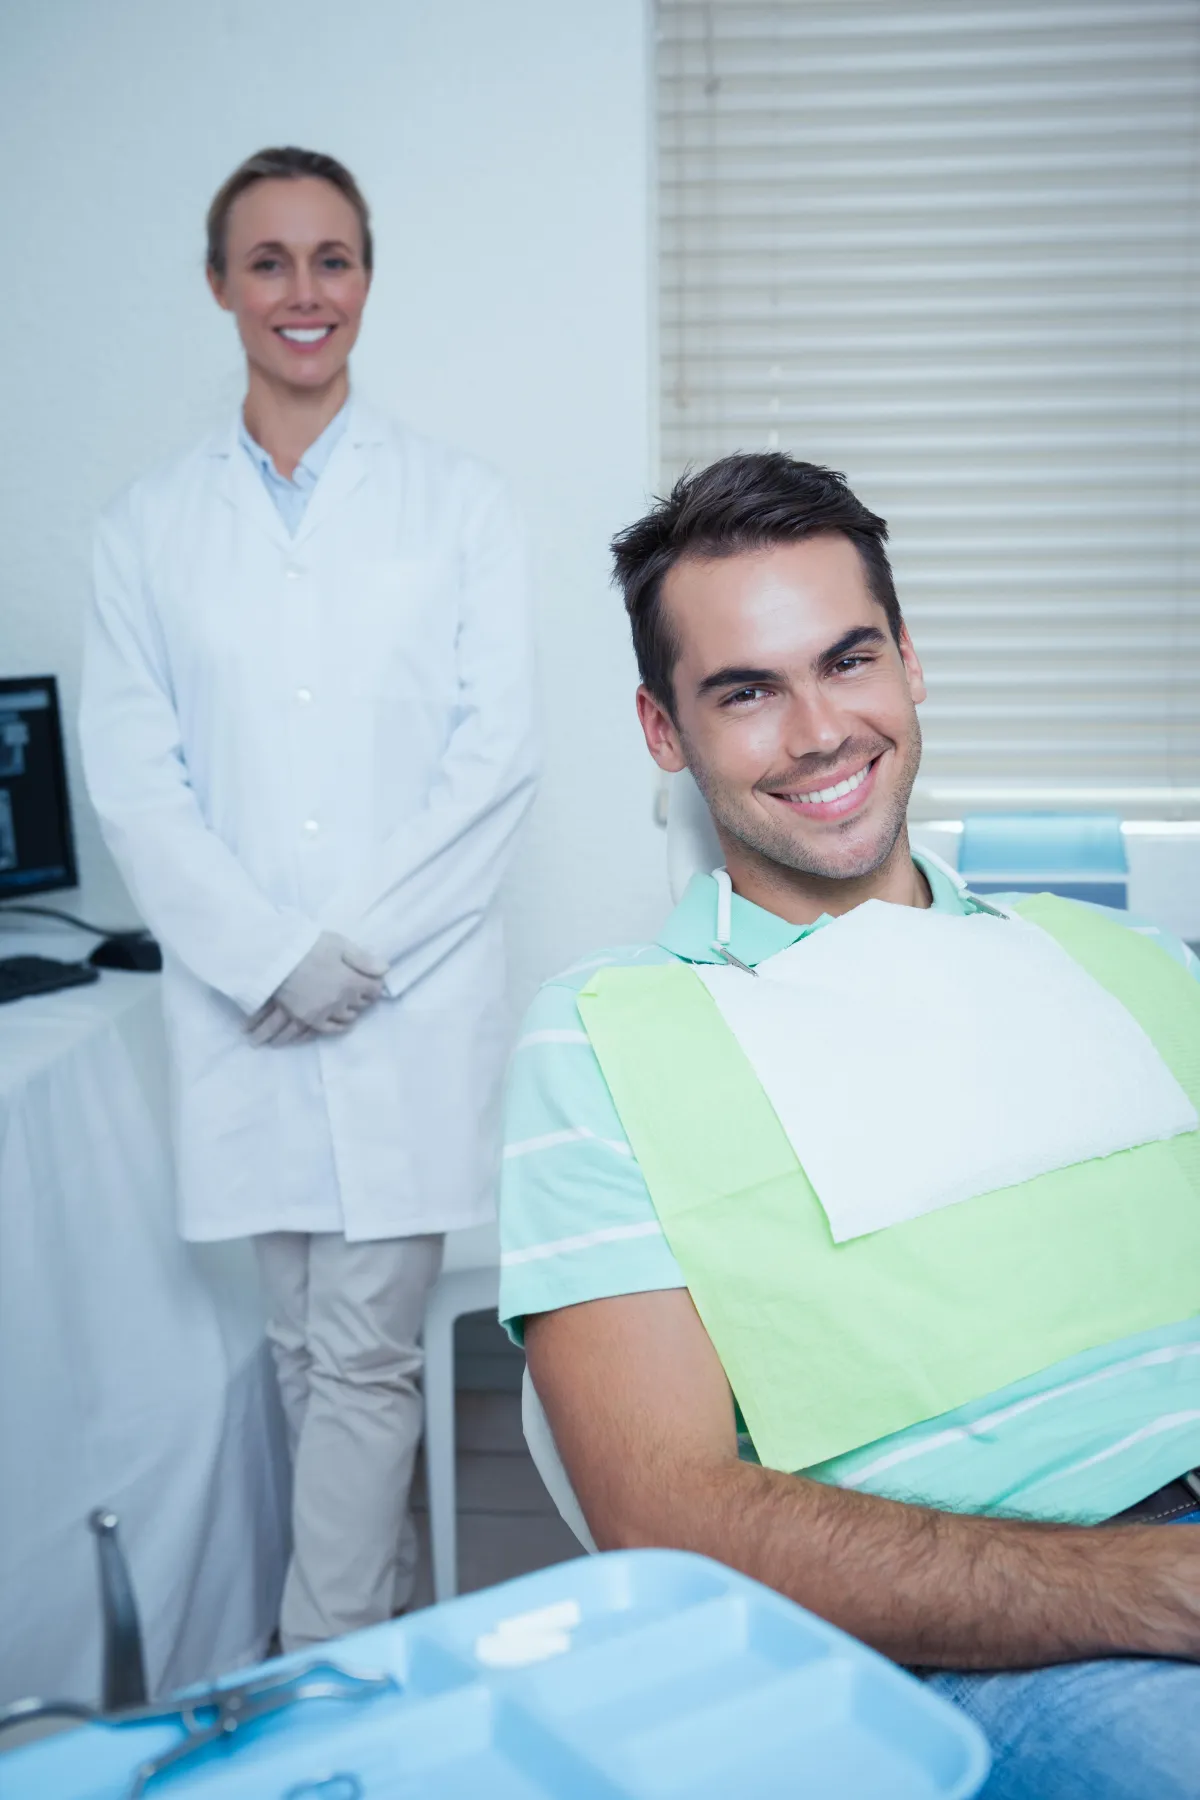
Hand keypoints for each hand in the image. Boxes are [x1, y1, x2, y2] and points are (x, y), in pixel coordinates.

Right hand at [245, 933, 387, 1042]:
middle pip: (362, 1003)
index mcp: (351, 980)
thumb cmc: (307, 946)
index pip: (375, 989)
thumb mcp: (338, 944)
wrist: (276, 958)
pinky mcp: (308, 1018)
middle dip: (363, 996)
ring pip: (348, 1017)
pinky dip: (338, 1027)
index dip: (375, 983)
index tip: (372, 979)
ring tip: (350, 1004)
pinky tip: (341, 1022)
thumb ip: (363, 958)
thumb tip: (385, 969)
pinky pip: (329, 1029)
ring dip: (352, 1010)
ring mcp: (325, 1011)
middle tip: (360, 990)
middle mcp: (341, 1000)